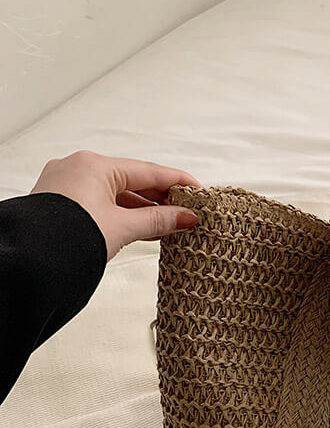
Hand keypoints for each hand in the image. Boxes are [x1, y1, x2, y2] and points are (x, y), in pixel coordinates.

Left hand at [31, 150, 201, 259]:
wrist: (33, 263)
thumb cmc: (68, 239)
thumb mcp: (124, 227)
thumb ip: (158, 220)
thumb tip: (185, 217)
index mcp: (94, 165)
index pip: (148, 171)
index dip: (177, 182)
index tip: (197, 191)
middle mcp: (78, 168)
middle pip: (133, 181)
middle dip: (161, 199)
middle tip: (187, 212)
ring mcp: (68, 186)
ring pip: (117, 195)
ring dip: (144, 211)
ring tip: (169, 225)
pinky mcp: (62, 204)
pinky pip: (102, 204)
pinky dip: (125, 215)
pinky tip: (144, 229)